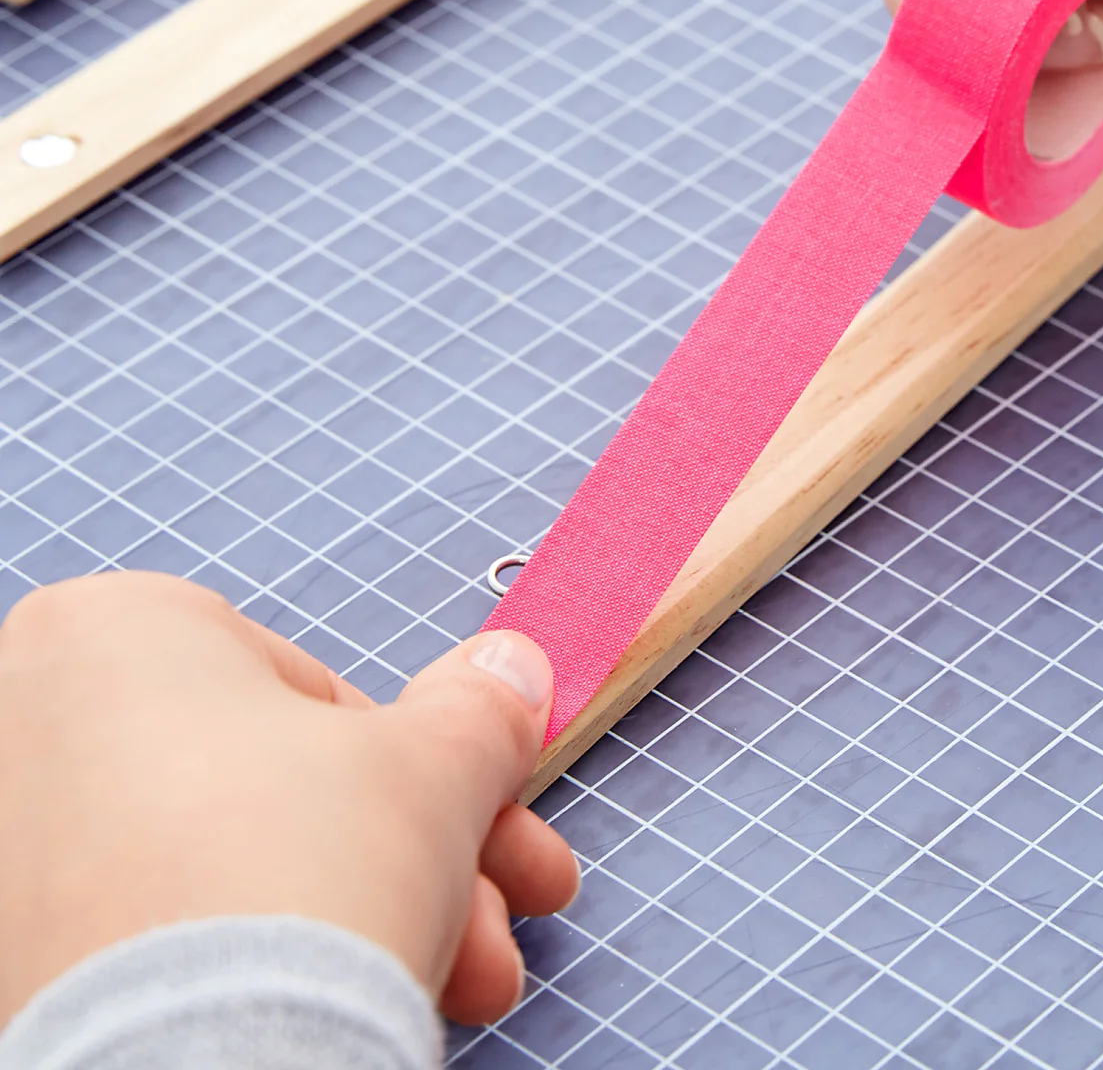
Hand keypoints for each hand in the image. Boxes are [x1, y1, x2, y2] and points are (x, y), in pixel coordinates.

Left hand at [0, 572, 576, 1029]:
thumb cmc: (299, 873)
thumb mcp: (437, 763)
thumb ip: (478, 708)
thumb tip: (507, 673)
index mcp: (113, 635)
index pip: (309, 688)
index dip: (422, 759)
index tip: (489, 813)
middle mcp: (30, 732)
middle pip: (276, 787)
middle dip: (416, 852)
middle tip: (506, 904)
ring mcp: (10, 862)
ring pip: (227, 871)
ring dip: (368, 914)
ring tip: (469, 983)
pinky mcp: (15, 971)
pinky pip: (162, 947)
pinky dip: (260, 972)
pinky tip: (364, 1013)